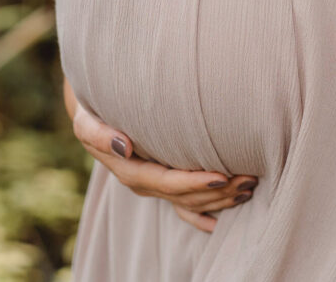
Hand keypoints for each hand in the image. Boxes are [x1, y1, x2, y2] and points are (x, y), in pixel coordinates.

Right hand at [72, 103, 257, 231]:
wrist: (96, 116)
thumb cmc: (94, 113)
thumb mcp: (86, 121)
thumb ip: (100, 134)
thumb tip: (123, 146)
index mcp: (130, 171)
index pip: (166, 182)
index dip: (194, 183)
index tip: (221, 176)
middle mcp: (145, 183)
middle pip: (185, 196)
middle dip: (218, 191)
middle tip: (249, 180)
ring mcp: (155, 186)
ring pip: (190, 202)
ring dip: (220, 199)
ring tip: (249, 187)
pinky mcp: (162, 183)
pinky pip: (184, 208)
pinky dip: (203, 216)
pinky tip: (220, 222)